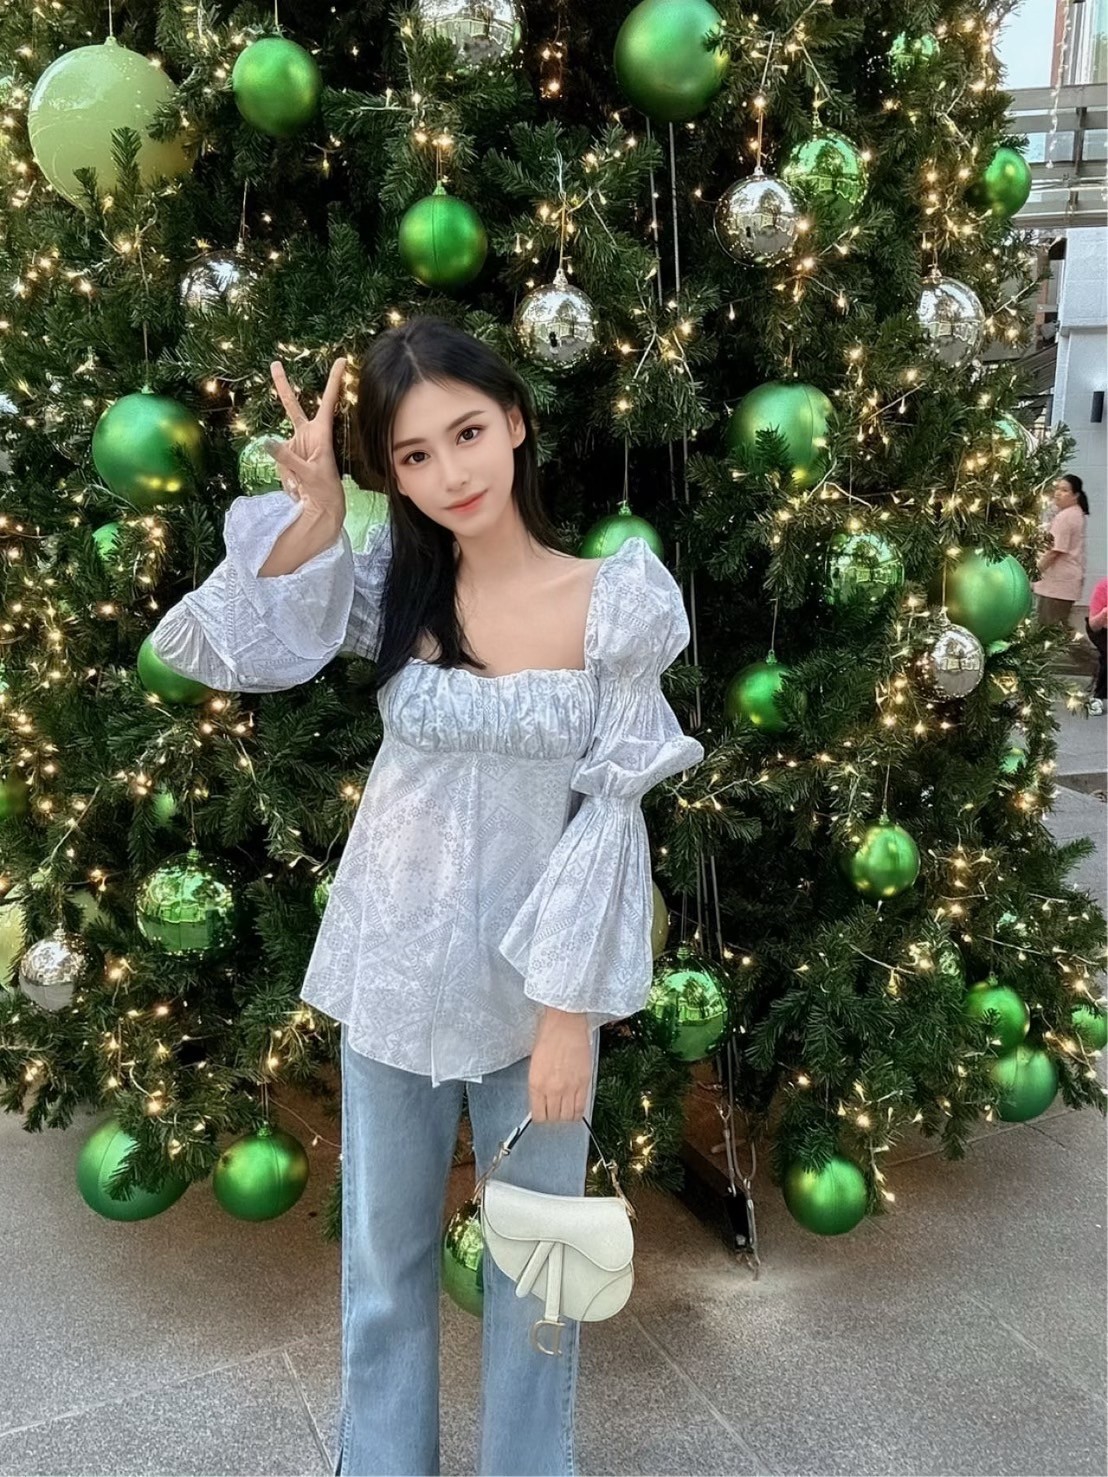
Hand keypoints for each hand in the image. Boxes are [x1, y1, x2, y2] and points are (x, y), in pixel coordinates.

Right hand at [266, 356, 347, 525]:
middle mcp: (308, 434)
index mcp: (322, 433)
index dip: (334, 381)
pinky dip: (286, 478)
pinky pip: (278, 461)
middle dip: (282, 386)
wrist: (321, 506)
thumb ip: (287, 459)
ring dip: (288, 471)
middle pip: (291, 406)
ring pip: (280, 449)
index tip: (342, 360)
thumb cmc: (325, 489)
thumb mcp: (308, 474)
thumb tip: (267, 442)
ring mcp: (296, 443)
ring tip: (302, 486)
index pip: (328, 402)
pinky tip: (297, 488)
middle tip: (274, 363)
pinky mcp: (286, 455)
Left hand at [528, 1010, 592, 1122]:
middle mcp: (551, 1089)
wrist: (565, 1023)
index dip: (540, 1117)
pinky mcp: (584, 1083)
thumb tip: (541, 1099)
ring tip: (565, 1110)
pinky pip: (581, 1108)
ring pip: (568, 1116)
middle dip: (552, 1118)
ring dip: (565, 1116)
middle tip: (554, 1111)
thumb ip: (538, 1083)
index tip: (542, 1114)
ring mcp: (569, 1087)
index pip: (538, 1115)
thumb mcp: (535, 1063)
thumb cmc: (547, 1037)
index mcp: (536, 1083)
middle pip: (553, 1118)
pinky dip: (578, 1113)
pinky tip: (575, 1108)